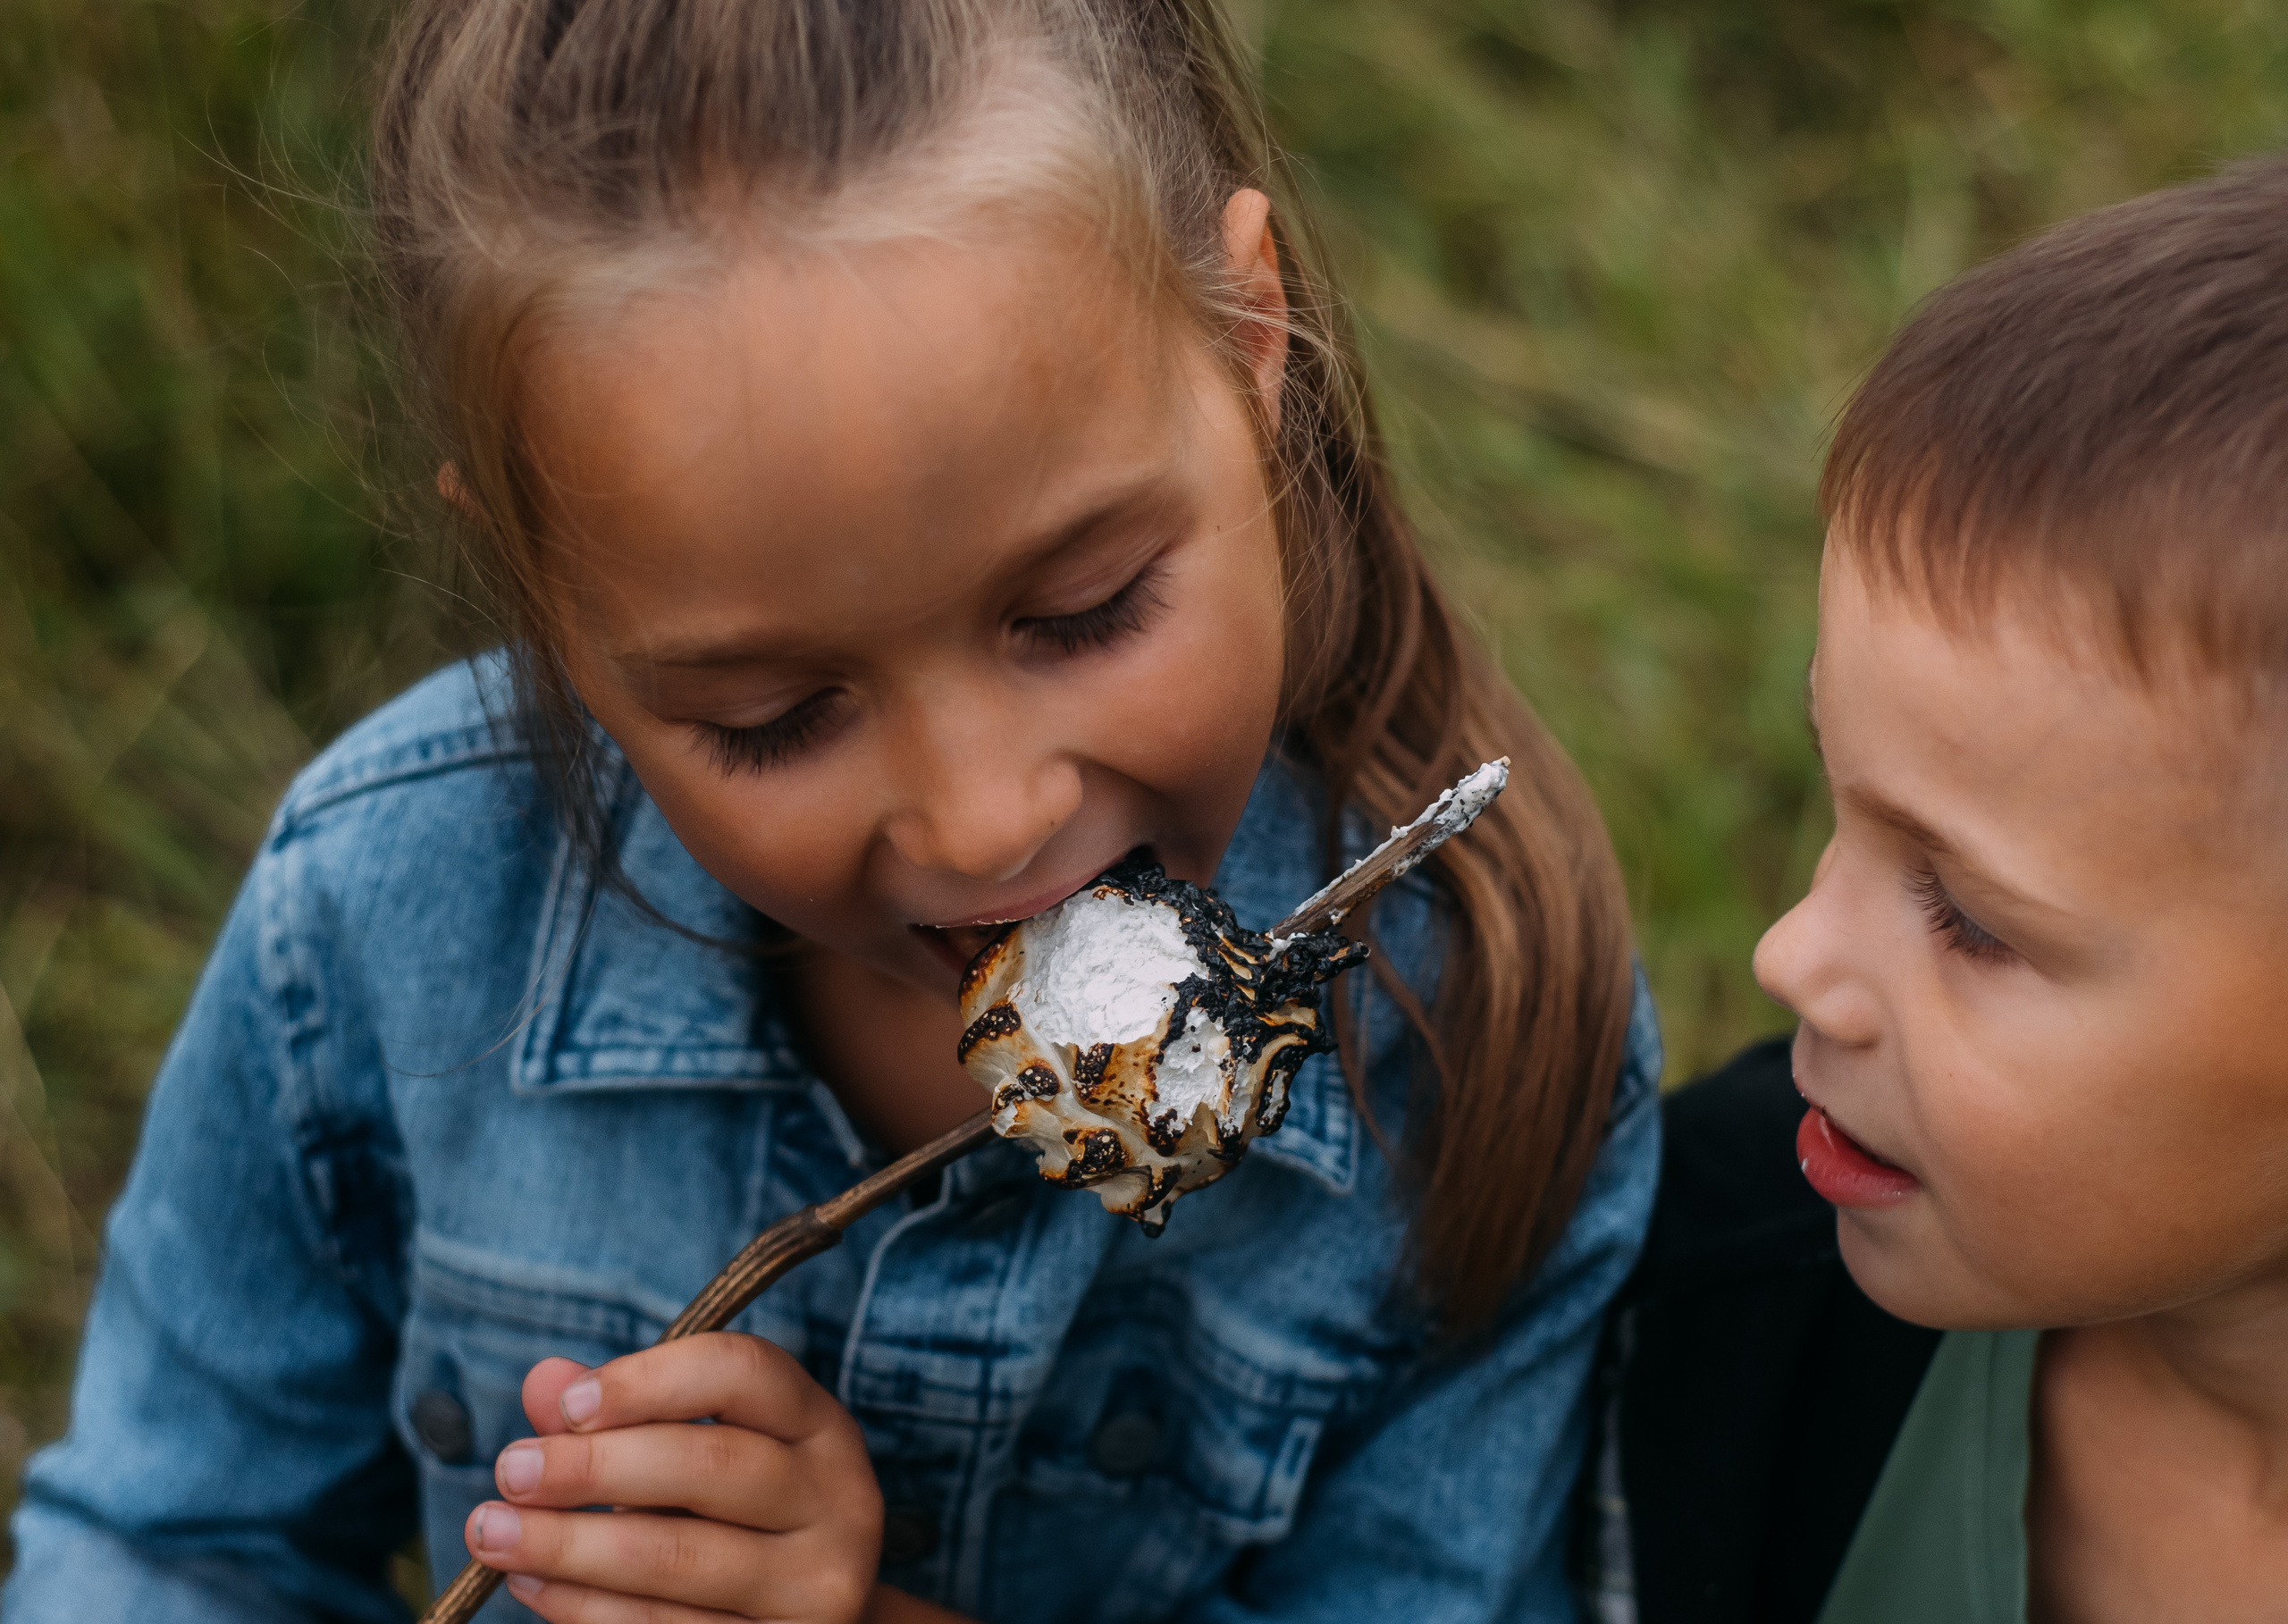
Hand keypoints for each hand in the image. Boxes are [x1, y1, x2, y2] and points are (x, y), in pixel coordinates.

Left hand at [465, 1334, 882, 1622]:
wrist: (812, 1621)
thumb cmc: (737, 1519)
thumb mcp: (700, 1452)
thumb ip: (625, 1414)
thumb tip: (544, 1380)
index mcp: (819, 1426)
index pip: (744, 1372)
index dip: (650, 1380)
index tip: (566, 1405)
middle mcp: (837, 1499)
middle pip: (709, 1464)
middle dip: (594, 1467)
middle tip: (509, 1470)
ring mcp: (817, 1583)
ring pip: (680, 1557)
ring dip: (569, 1545)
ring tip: (492, 1531)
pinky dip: (586, 1607)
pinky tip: (532, 1584)